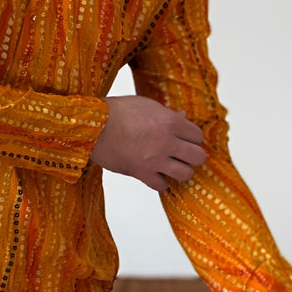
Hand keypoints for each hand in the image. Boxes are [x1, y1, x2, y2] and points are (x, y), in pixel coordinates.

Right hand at [91, 95, 206, 191]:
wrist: (93, 127)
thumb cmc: (117, 112)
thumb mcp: (147, 105)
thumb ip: (167, 114)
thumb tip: (182, 116)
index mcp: (170, 122)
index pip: (197, 136)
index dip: (192, 138)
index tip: (186, 139)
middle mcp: (167, 142)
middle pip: (198, 157)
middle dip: (192, 156)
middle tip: (183, 154)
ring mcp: (155, 160)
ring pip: (185, 174)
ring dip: (180, 171)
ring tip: (172, 166)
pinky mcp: (142, 174)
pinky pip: (162, 185)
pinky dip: (161, 182)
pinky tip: (155, 174)